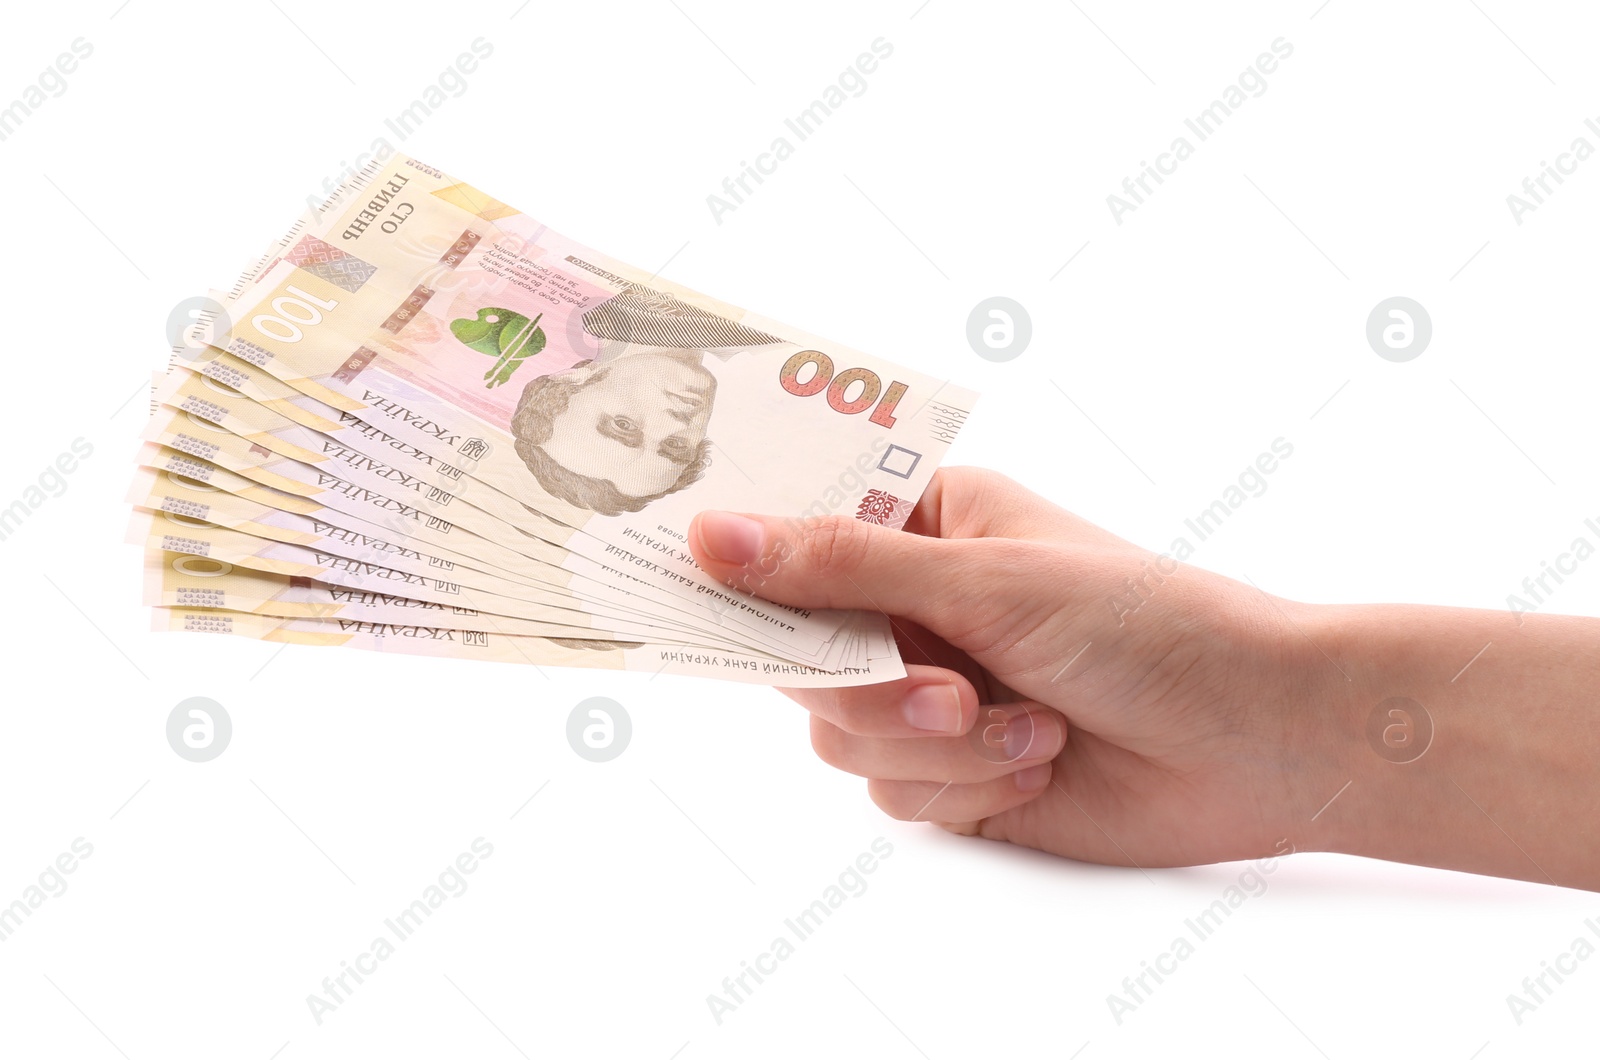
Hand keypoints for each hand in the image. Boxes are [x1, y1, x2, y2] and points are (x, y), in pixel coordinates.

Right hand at [687, 468, 1327, 868]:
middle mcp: (919, 606)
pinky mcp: (955, 773)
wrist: (1253, 740)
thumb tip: (713, 535)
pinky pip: (892, 791)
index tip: (691, 577)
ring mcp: (933, 692)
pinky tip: (1039, 760)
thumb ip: (841, 566)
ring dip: (931, 744)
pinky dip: (964, 785)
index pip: (798, 531)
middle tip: (948, 688)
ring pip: (839, 733)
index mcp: (927, 526)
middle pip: (802, 652)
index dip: (747, 559)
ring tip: (1021, 727)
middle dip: (876, 687)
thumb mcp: (986, 579)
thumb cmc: (1145, 623)